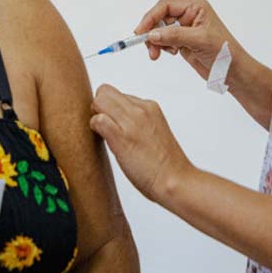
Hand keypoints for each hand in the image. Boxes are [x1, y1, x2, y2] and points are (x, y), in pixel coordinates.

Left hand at [90, 84, 192, 202]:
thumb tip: (117, 120)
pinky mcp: (122, 137)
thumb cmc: (165, 164)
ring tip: (104, 134)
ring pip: (99, 100)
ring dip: (95, 116)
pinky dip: (95, 128)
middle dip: (98, 107)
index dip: (109, 107)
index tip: (113, 123)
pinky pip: (98, 120)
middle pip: (105, 91)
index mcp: (150, 106)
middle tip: (103, 126)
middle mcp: (141, 109)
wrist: (176, 181)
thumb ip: (138, 121)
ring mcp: (131, 122)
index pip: (117, 93)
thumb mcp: (154, 131)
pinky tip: (104, 140)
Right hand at [136, 0, 241, 80]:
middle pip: (160, 17)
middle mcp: (189, 15)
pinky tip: (170, 53)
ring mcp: (185, 29)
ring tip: (157, 54)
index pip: (166, 6)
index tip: (141, 31)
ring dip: (155, 41)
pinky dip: (161, 47)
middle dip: (152, 32)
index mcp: (196, 7)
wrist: (233, 71)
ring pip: (160, 30)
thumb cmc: (225, 52)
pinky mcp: (182, 41)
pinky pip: (164, 40)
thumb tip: (153, 34)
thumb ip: (174, 35)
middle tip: (148, 46)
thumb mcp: (199, 40)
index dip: (151, 17)